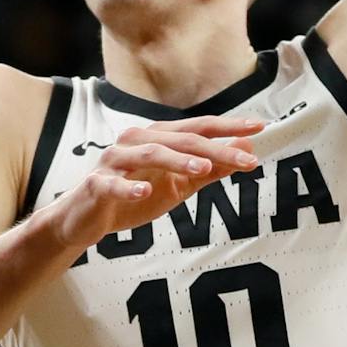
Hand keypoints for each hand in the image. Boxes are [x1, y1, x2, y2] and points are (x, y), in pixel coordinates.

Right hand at [42, 117, 266, 250]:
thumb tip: (246, 149)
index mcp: (157, 138)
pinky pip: (113, 184)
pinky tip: (146, 191)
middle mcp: (136, 141)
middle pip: (180, 139)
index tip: (259, 128)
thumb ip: (210, 169)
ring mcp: (114, 161)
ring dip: (177, 159)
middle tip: (247, 160)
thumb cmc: (133, 197)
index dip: (228, 127)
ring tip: (203, 167)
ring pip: (150, 154)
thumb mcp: (178, 186)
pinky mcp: (97, 184)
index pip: (198, 127)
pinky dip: (129, 187)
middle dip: (215, 148)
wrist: (86, 219)